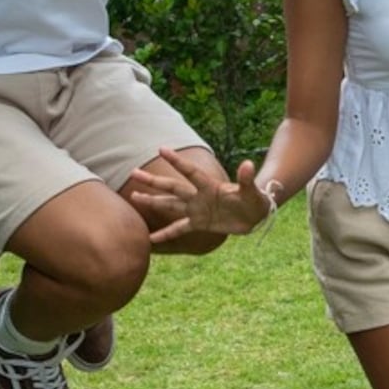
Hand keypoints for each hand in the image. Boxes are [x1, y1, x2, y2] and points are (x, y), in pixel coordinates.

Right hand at [125, 147, 275, 241]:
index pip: (190, 172)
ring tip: (133, 197)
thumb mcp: (252, 190)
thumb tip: (248, 164)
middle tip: (134, 172)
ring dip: (153, 201)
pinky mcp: (199, 223)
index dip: (177, 161)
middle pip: (173, 187)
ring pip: (170, 205)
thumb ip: (246, 179)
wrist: (255, 214)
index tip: (161, 148)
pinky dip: (165, 234)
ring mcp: (197, 210)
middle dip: (154, 181)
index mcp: (210, 186)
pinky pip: (178, 229)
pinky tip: (150, 239)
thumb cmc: (254, 199)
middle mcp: (199, 196)